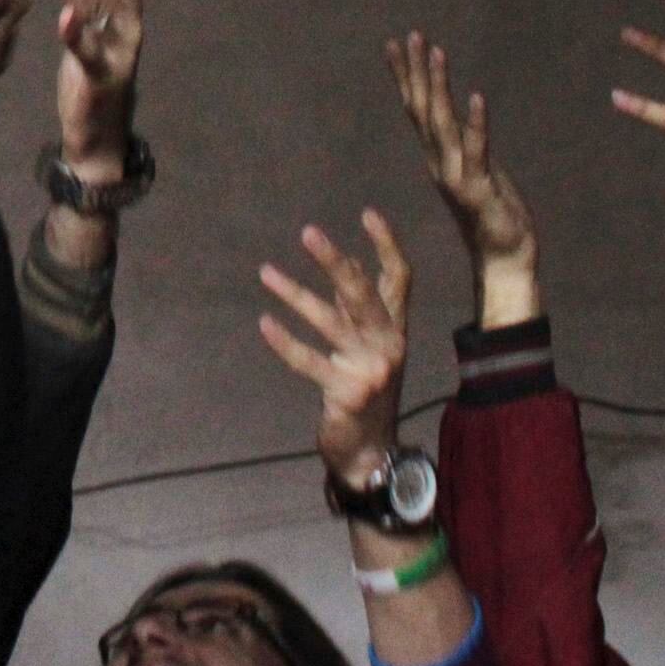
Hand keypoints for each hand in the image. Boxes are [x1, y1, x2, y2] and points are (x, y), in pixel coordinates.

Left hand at [44, 0, 160, 176]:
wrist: (103, 131)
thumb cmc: (105, 67)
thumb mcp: (113, 18)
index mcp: (126, 7)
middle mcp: (126, 21)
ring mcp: (115, 47)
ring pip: (93, 6)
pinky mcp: (98, 74)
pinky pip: (86, 50)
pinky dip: (75, 34)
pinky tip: (63, 16)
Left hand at [256, 213, 411, 481]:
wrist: (371, 452)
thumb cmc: (366, 392)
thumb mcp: (369, 348)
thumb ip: (360, 312)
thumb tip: (347, 265)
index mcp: (396, 330)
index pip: (399, 279)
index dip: (386, 245)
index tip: (368, 213)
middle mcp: (389, 344)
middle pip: (363, 292)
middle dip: (334, 260)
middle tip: (308, 232)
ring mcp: (370, 368)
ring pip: (328, 321)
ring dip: (293, 293)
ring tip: (265, 272)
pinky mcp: (347, 392)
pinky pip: (309, 361)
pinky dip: (285, 342)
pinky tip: (265, 323)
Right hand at [387, 32, 535, 266]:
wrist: (504, 258)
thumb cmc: (493, 215)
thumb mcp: (477, 170)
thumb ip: (466, 145)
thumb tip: (460, 117)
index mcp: (439, 155)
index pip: (417, 107)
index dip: (407, 75)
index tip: (396, 43)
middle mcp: (441, 161)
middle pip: (423, 109)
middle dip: (415, 71)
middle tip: (410, 35)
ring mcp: (457, 174)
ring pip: (442, 123)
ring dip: (438, 87)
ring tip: (436, 52)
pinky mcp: (479, 188)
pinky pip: (476, 151)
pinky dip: (476, 124)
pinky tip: (477, 98)